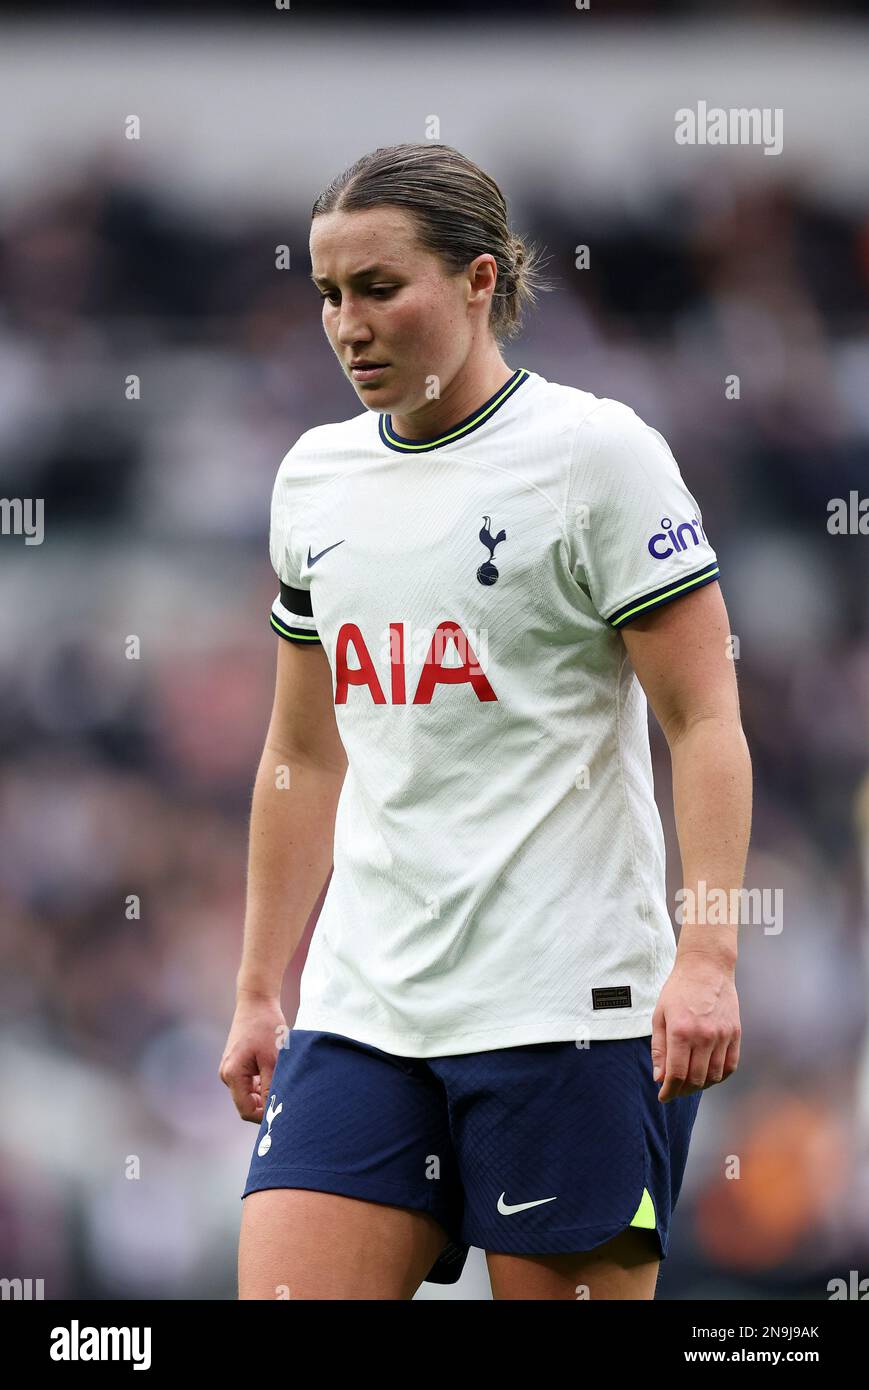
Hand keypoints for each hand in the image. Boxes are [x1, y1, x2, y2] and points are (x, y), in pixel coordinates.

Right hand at [218, 992, 287, 1122]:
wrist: (257, 1001)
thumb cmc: (266, 1027)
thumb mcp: (273, 1060)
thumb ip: (271, 1088)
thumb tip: (274, 1113)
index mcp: (232, 1075)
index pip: (246, 1110)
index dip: (265, 1117)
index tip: (284, 1111)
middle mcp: (226, 1075)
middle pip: (247, 1103)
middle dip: (266, 1104)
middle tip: (288, 1096)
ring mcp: (230, 1069)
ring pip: (249, 1093)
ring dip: (266, 1092)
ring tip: (283, 1078)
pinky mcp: (236, 1063)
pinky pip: (249, 1082)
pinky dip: (263, 1082)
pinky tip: (276, 1071)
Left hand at [651, 956, 740, 1101]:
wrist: (706, 967)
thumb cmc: (678, 989)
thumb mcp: (660, 1015)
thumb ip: (659, 1048)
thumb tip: (659, 1077)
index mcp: (681, 1031)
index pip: (676, 1074)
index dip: (669, 1090)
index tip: (663, 1096)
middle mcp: (704, 1036)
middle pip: (696, 1079)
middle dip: (682, 1090)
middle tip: (674, 1090)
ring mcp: (723, 1035)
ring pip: (714, 1076)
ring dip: (701, 1086)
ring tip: (690, 1083)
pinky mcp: (735, 1033)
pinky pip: (730, 1065)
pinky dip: (719, 1076)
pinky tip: (708, 1075)